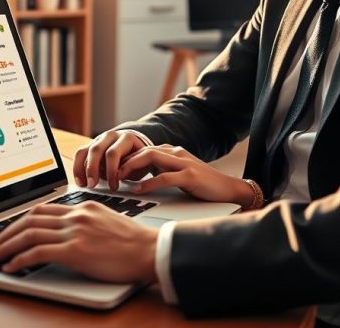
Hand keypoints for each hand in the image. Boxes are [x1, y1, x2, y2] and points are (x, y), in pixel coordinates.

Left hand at [0, 202, 157, 282]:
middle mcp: (75, 215)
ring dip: (6, 247)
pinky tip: (11, 267)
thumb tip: (63, 235)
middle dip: (5, 234)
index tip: (8, 233)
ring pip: (28, 234)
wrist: (149, 250)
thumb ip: (84, 223)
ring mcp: (74, 231)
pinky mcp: (75, 250)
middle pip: (29, 219)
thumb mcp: (105, 222)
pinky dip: (19, 259)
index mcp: (81, 206)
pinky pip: (37, 252)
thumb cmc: (132, 243)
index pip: (41, 209)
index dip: (18, 221)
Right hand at [73, 129, 150, 189]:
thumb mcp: (139, 164)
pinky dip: (77, 168)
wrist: (135, 149)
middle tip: (93, 185)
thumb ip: (129, 169)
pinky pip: (80, 154)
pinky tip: (79, 181)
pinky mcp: (90, 145)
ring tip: (83, 184)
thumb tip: (118, 177)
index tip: (113, 186)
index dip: (111, 170)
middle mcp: (111, 136)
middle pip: (96, 150)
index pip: (113, 153)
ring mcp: (99, 139)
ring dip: (82, 169)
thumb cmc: (137, 160)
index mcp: (126, 138)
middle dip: (93, 169)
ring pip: (85, 151)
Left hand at [118, 145, 254, 206]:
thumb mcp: (177, 175)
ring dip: (132, 167)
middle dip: (125, 161)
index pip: (143, 150)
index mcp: (172, 152)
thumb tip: (136, 177)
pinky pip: (165, 176)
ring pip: (151, 157)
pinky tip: (138, 189)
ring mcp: (184, 163)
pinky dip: (149, 182)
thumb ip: (160, 171)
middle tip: (110, 173)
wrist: (229, 189)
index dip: (126, 159)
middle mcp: (176, 153)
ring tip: (119, 178)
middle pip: (144, 150)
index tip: (112, 170)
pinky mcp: (190, 176)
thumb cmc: (202, 185)